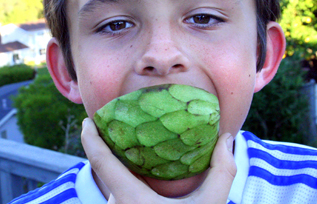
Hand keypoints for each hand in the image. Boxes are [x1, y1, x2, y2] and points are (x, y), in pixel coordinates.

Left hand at [81, 117, 236, 203]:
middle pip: (109, 174)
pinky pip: (118, 200)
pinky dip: (127, 188)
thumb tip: (228, 138)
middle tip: (129, 131)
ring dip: (125, 173)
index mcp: (132, 200)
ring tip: (141, 157)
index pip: (101, 162)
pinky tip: (145, 183)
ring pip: (115, 190)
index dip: (90, 139)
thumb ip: (222, 171)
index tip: (88, 120)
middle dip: (117, 153)